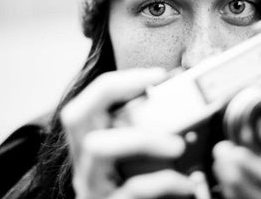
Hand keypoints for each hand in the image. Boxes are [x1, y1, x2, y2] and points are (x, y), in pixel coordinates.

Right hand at [61, 68, 209, 198]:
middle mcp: (83, 163)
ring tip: (178, 144)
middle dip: (116, 92)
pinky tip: (185, 184)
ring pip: (98, 148)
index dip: (119, 81)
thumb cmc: (141, 192)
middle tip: (158, 92)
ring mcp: (91, 186)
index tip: (157, 74)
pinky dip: (163, 181)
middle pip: (75, 116)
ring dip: (141, 137)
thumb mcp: (138, 160)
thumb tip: (182, 100)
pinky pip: (132, 188)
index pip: (87, 101)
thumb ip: (146, 133)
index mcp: (89, 145)